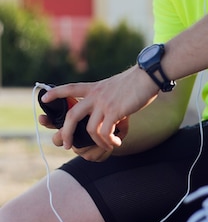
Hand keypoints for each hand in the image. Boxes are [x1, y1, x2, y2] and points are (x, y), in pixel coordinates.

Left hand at [41, 66, 158, 149]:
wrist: (148, 75)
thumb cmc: (137, 82)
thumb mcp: (114, 86)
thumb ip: (106, 97)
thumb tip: (109, 113)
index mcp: (95, 88)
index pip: (70, 88)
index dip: (56, 93)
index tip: (44, 98)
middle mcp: (96, 96)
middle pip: (72, 115)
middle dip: (66, 133)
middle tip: (67, 145)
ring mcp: (104, 104)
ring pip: (90, 129)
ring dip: (97, 142)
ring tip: (108, 145)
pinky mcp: (115, 111)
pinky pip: (105, 133)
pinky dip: (109, 142)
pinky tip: (116, 143)